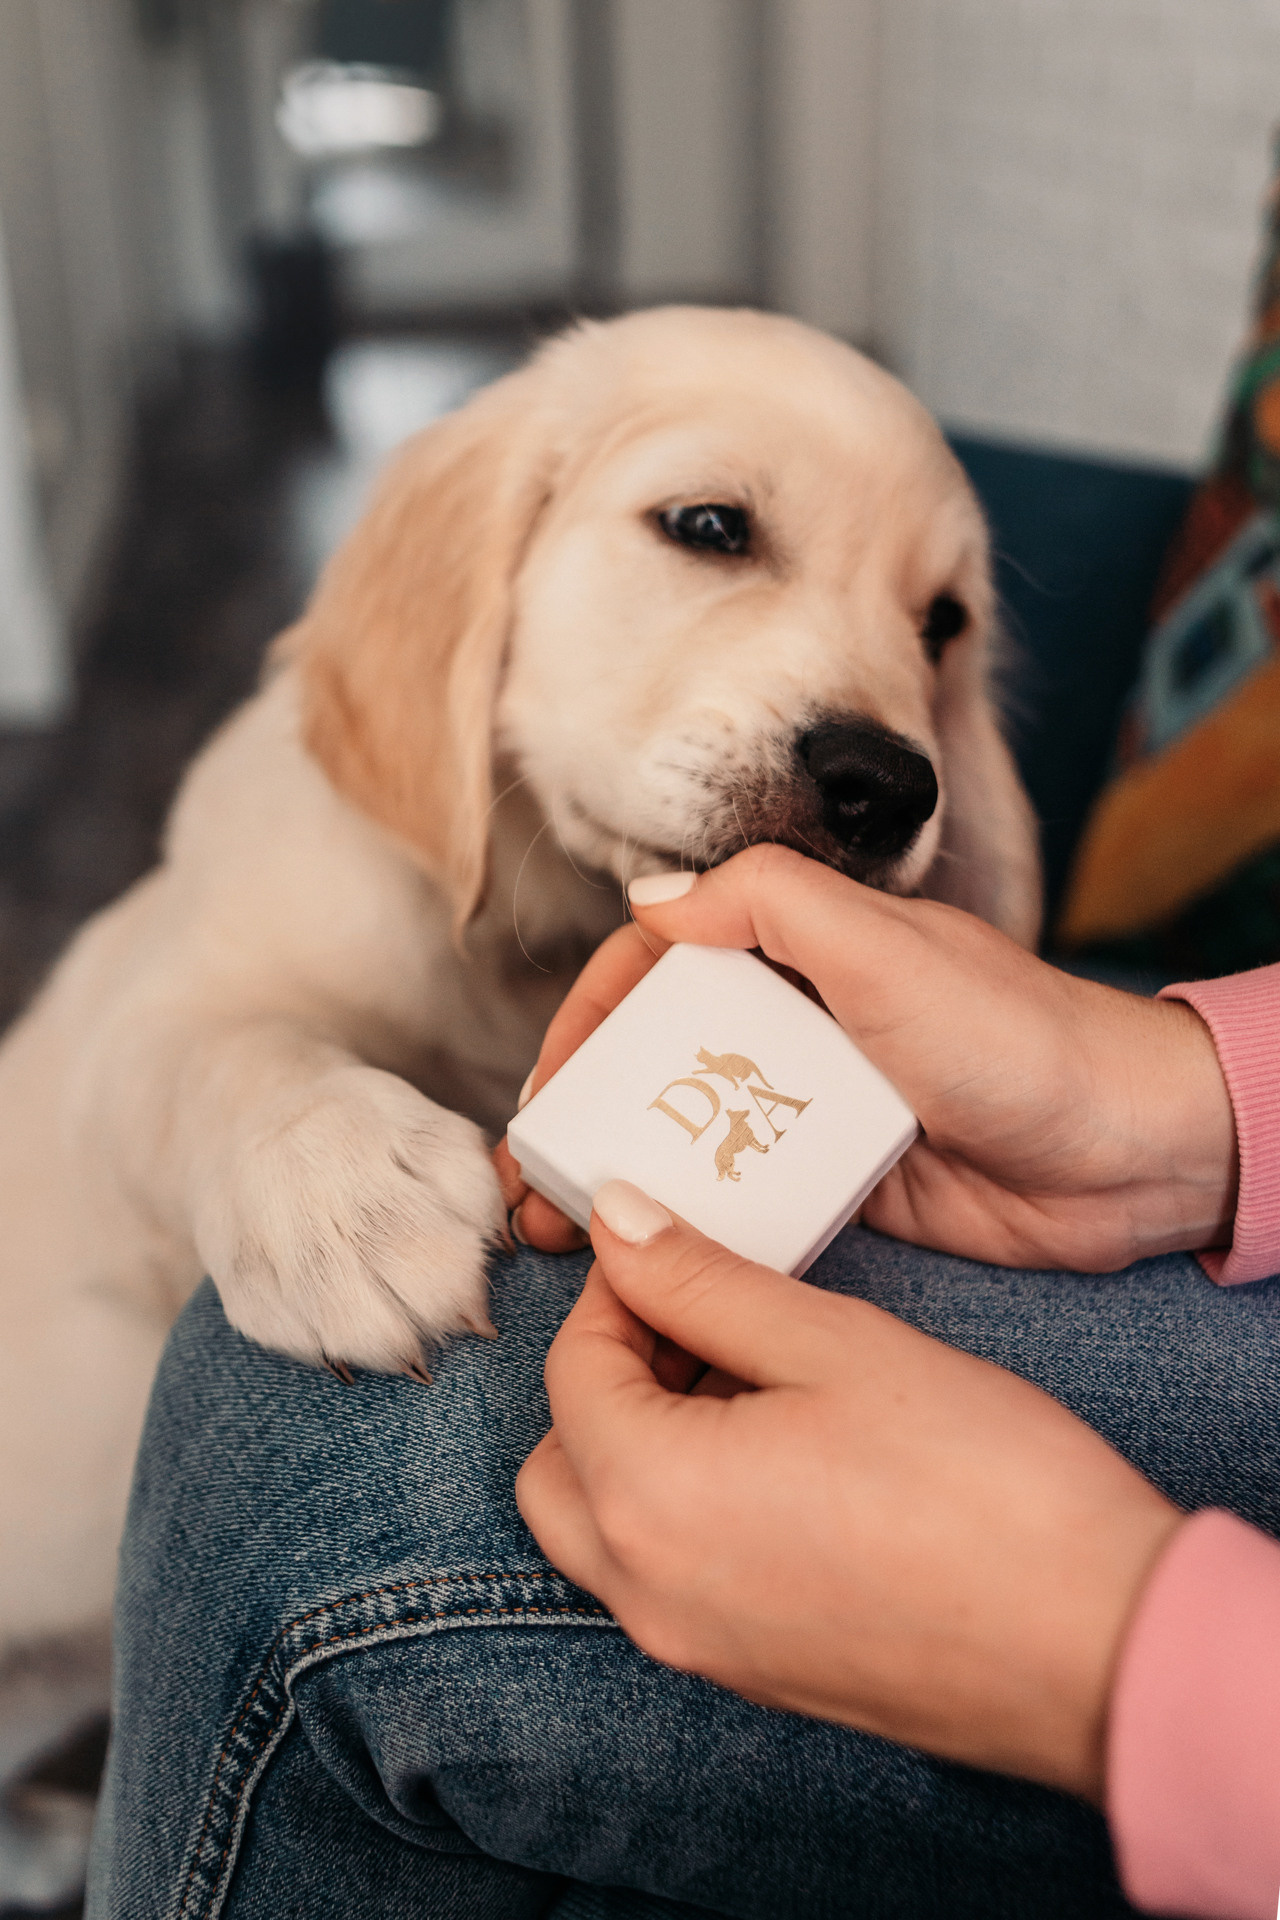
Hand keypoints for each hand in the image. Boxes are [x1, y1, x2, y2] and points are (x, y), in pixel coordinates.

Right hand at [497, 846, 1237, 1272]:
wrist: (1130, 1155)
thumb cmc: (1020, 1039)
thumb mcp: (888, 949)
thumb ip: (770, 903)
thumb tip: (650, 896)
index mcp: (800, 949)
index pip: (659, 965)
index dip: (589, 1019)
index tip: (546, 1088)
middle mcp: (798, 1023)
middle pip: (658, 1056)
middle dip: (584, 1110)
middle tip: (528, 1176)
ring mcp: (815, 1108)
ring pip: (690, 1135)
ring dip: (619, 1177)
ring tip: (555, 1231)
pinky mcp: (840, 1187)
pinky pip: (743, 1201)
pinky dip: (688, 1224)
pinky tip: (641, 1261)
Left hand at [516, 1182, 1182, 1800]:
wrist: (1098, 1645)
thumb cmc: (979, 1486)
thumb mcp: (834, 1345)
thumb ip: (705, 1283)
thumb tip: (618, 1225)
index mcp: (650, 1497)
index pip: (573, 1372)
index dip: (615, 1292)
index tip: (674, 1251)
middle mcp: (648, 1590)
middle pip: (563, 1461)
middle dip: (609, 1377)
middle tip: (700, 1320)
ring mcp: (697, 1645)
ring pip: (606, 1528)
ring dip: (641, 1443)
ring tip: (750, 1379)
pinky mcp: (752, 1672)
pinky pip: (667, 1578)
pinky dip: (684, 1507)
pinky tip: (783, 1455)